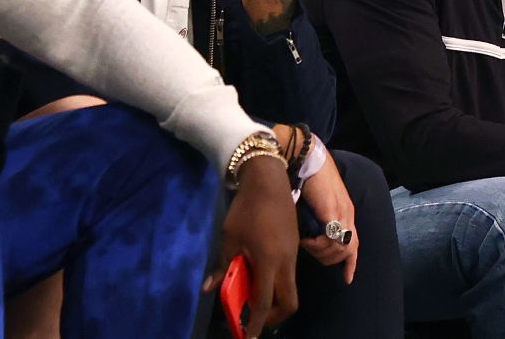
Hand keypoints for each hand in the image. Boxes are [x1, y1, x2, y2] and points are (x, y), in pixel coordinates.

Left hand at [206, 154, 298, 337]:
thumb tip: (210, 288)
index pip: (265, 302)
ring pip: (290, 287)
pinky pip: (289, 273)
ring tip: (252, 295)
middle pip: (289, 301)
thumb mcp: (229, 238)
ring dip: (274, 299)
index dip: (257, 323)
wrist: (269, 181)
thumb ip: (223, 266)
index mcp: (270, 263)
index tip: (248, 337)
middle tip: (253, 319)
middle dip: (273, 316)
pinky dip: (276, 283)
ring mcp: (293, 254)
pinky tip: (259, 274)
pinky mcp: (294, 246)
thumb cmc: (246, 210)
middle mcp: (287, 262)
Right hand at [300, 148, 359, 283]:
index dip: (350, 263)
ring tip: (306, 243)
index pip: (354, 243)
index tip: (347, 279)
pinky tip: (307, 239)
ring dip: (321, 252)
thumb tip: (311, 237)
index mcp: (345, 212)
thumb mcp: (315, 205)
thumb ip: (319, 220)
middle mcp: (347, 214)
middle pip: (347, 250)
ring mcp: (342, 212)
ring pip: (340, 247)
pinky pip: (332, 238)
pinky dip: (319, 244)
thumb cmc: (307, 178)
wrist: (307, 157)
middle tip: (311, 250)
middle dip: (330, 259)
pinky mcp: (334, 211)